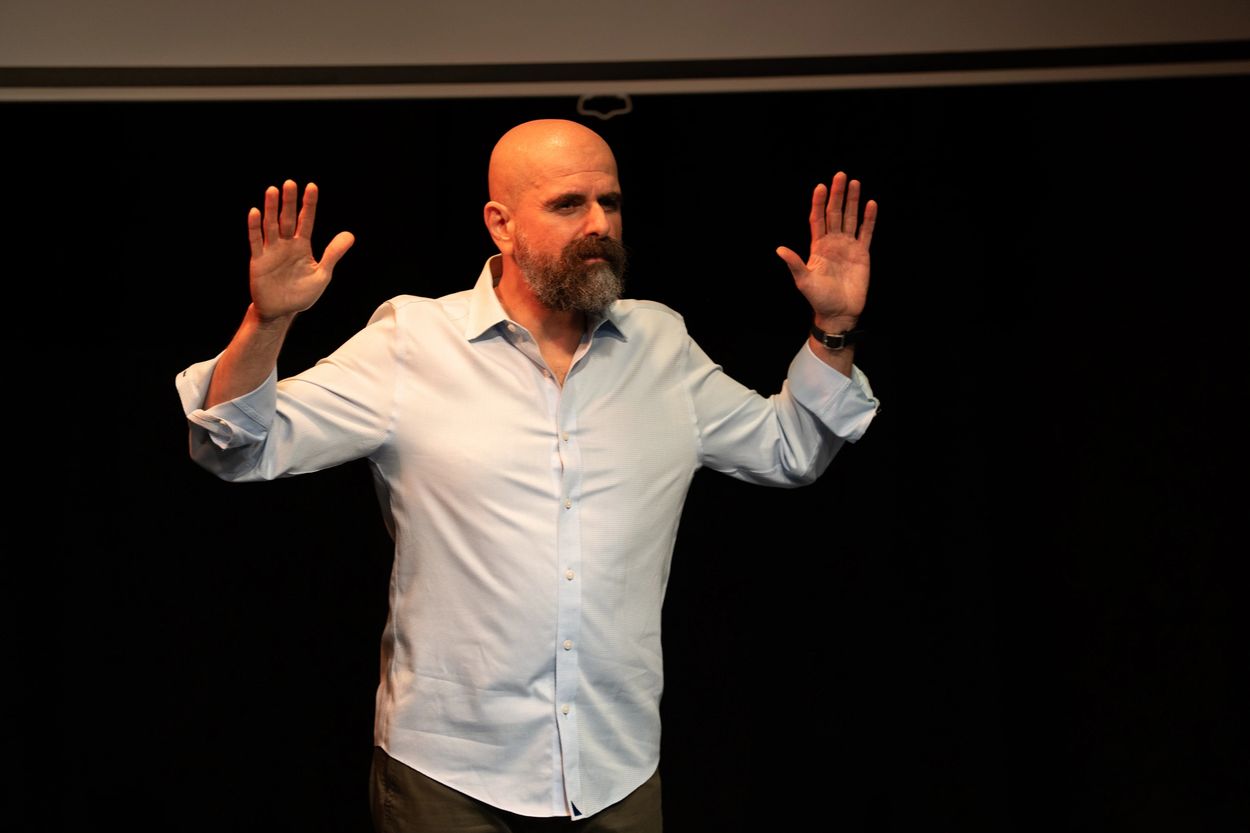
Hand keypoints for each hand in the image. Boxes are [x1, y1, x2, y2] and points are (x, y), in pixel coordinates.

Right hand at [247, 180, 354, 321]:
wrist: (281, 311)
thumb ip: (333, 254)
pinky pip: (256, 241)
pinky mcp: (258, 260)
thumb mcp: (321, 274)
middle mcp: (286, 244)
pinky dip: (254, 227)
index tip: (312, 186)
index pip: (306, 221)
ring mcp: (271, 251)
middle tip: (290, 183)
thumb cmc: (301, 294)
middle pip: (286, 219)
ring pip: (270, 225)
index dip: (308, 205)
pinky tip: (255, 212)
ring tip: (273, 190)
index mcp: (302, 246)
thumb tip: (350, 235)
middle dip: (289, 202)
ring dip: (271, 209)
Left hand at [776, 172, 876, 329]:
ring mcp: (848, 246)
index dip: (819, 203)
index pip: (818, 219)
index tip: (821, 186)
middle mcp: (833, 242)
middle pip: (835, 213)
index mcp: (818, 246)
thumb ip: (795, 263)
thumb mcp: (804, 281)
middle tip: (840, 175)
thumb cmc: (819, 299)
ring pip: (850, 218)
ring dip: (852, 201)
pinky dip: (869, 219)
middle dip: (837, 195)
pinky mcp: (862, 254)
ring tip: (855, 183)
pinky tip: (871, 204)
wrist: (839, 312)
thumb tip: (779, 250)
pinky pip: (866, 232)